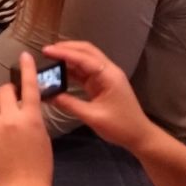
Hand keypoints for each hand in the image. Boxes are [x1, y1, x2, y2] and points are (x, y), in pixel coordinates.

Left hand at [0, 52, 52, 185]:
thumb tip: (23, 102)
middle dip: (6, 93)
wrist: (22, 185)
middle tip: (8, 104)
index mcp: (32, 118)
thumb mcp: (42, 135)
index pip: (30, 87)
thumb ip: (32, 116)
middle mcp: (12, 117)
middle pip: (4, 90)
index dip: (27, 69)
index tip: (24, 55)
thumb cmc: (38, 163)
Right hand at [42, 41, 157, 151]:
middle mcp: (108, 71)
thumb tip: (47, 95)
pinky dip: (72, 68)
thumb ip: (69, 104)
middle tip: (46, 51)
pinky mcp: (102, 84)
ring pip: (85, 59)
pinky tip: (60, 70)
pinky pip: (85, 70)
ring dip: (69, 56)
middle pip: (86, 51)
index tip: (45, 51)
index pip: (83, 58)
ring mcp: (106, 77)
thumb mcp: (92, 116)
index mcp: (108, 76)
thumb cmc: (120, 126)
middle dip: (66, 48)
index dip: (63, 53)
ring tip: (50, 58)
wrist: (140, 136)